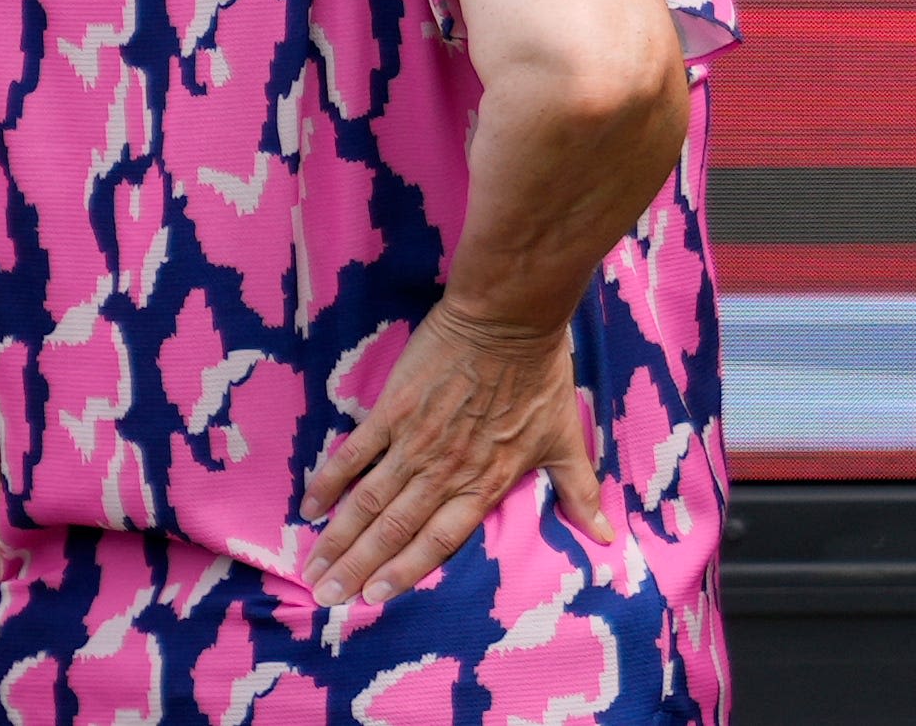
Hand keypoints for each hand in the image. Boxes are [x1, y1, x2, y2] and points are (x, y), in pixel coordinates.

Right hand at [302, 299, 608, 615]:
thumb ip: (579, 491)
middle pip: (394, 530)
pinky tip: (309, 508)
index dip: (405, 572)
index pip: (438, 542)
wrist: (512, 317)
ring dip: (338, 539)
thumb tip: (606, 535)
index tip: (373, 598)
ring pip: (368, 502)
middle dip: (357, 568)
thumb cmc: (541, 377)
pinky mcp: (393, 410)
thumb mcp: (564, 438)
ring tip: (312, 568)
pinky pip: (354, 454)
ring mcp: (416, 442)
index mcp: (484, 483)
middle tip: (326, 596)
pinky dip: (330, 482)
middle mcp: (446, 471)